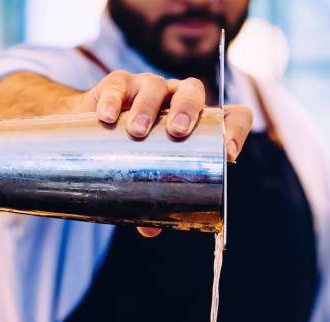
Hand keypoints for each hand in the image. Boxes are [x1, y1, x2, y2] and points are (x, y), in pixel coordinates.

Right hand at [74, 71, 252, 236]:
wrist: (93, 132)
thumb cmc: (135, 157)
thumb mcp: (148, 179)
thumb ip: (153, 203)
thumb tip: (150, 230)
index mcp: (198, 123)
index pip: (232, 115)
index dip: (236, 129)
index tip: (227, 154)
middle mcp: (178, 99)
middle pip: (193, 92)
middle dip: (188, 110)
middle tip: (177, 133)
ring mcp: (148, 88)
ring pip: (156, 86)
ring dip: (148, 107)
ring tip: (137, 131)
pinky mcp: (118, 84)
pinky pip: (118, 86)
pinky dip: (113, 100)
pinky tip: (108, 117)